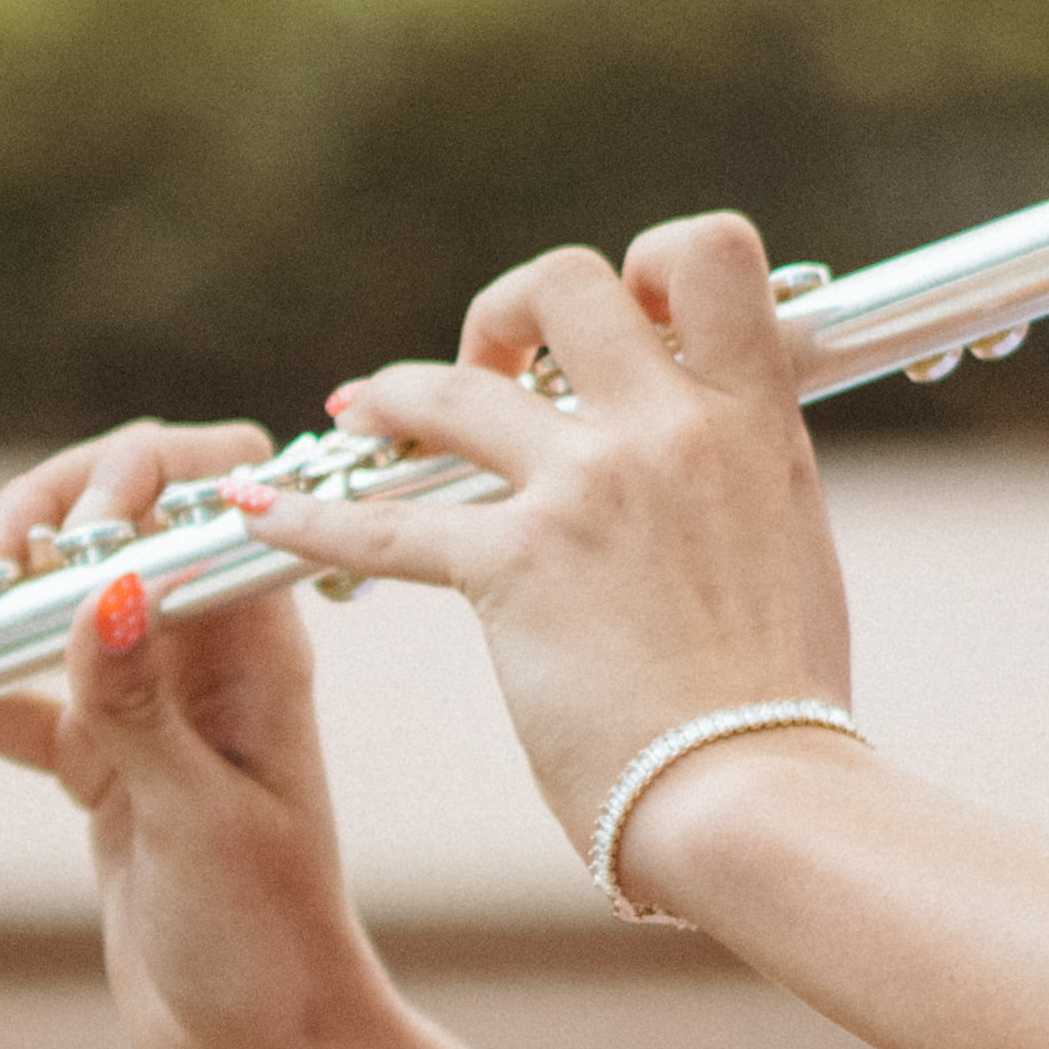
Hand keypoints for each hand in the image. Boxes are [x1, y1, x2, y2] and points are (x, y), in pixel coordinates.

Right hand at [0, 430, 406, 1048]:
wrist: (258, 1047)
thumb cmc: (268, 942)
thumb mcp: (201, 822)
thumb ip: (140, 706)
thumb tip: (103, 584)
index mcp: (250, 640)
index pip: (191, 496)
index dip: (117, 483)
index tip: (51, 544)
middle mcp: (191, 647)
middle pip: (88, 524)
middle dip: (8, 516)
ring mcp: (131, 696)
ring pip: (20, 600)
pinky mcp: (86, 755)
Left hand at [245, 222, 858, 906]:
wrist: (759, 792)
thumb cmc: (776, 707)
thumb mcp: (785, 550)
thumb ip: (736, 486)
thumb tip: (705, 478)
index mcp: (751, 421)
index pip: (708, 256)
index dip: (647, 265)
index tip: (616, 320)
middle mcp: (671, 429)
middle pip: (565, 283)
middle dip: (507, 313)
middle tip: (490, 371)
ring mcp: (589, 488)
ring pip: (453, 387)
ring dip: (394, 393)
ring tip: (362, 413)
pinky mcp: (516, 566)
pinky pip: (382, 521)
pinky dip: (310, 515)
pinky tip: (262, 512)